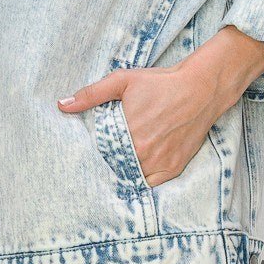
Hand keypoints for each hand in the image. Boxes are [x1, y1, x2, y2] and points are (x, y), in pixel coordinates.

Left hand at [56, 63, 225, 187]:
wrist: (200, 88)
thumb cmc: (160, 83)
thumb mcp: (122, 81)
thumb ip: (91, 94)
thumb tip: (62, 105)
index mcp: (127, 135)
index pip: (100, 153)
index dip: (96, 150)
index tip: (97, 145)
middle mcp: (143, 154)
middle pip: (116, 166)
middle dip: (111, 159)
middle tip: (111, 149)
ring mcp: (161, 163)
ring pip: (133, 175)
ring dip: (127, 168)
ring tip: (125, 155)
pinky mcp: (175, 168)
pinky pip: (152, 182)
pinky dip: (145, 176)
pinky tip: (141, 162)